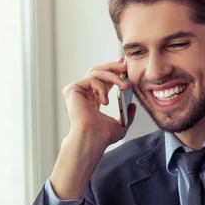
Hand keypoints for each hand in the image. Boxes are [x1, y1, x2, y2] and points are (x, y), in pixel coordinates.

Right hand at [50, 58, 136, 199]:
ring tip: (125, 86)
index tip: (125, 65)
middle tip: (125, 66)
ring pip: (96, 72)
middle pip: (98, 71)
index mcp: (92, 100)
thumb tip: (132, 105)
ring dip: (114, 77)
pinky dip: (101, 87)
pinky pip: (91, 79)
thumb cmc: (103, 136)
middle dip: (113, 66)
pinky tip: (105, 101)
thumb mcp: (121, 125)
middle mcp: (83, 93)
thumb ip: (127, 115)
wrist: (93, 138)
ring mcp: (77, 91)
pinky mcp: (72, 89)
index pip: (103, 80)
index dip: (114, 70)